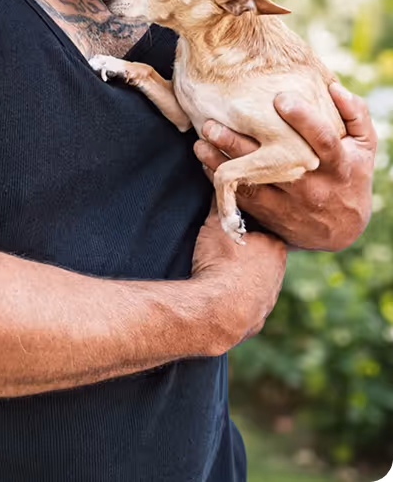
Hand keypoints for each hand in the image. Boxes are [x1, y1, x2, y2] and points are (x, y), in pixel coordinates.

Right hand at [191, 204, 287, 353]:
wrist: (220, 310)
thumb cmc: (221, 262)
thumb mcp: (217, 224)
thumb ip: (221, 202)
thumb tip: (220, 179)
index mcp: (275, 247)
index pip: (266, 229)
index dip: (248, 226)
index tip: (234, 226)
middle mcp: (279, 273)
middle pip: (264, 255)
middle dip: (248, 251)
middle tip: (226, 247)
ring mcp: (269, 298)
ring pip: (258, 280)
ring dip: (243, 276)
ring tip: (221, 272)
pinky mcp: (257, 318)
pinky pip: (248, 303)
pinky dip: (238, 298)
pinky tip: (223, 295)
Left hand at [193, 83, 376, 251]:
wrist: (341, 228)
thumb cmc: (350, 174)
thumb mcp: (363, 146)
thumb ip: (354, 114)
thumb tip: (333, 87)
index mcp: (337, 164)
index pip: (323, 140)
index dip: (304, 120)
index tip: (280, 98)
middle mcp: (311, 184)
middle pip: (274, 163)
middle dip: (240, 142)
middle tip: (212, 123)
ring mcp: (289, 202)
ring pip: (251, 182)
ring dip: (222, 162)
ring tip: (200, 141)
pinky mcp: (272, 214)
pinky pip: (243, 197)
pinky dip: (222, 180)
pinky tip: (206, 162)